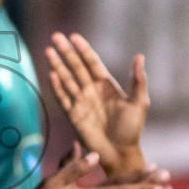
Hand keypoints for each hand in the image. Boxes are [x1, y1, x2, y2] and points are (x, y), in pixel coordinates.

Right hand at [46, 32, 149, 177]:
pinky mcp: (73, 115)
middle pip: (76, 67)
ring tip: (48, 50)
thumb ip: (138, 80)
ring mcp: (81, 102)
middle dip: (66, 52)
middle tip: (55, 36)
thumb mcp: (139, 103)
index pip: (92, 62)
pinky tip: (51, 75)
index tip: (74, 36)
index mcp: (106, 85)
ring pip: (66, 79)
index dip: (83, 49)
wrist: (120, 153)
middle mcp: (92, 91)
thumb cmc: (132, 129)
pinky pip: (63, 98)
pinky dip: (57, 87)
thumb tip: (139, 56)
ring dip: (57, 65)